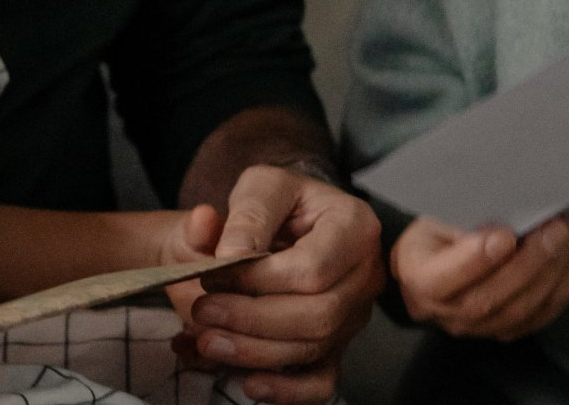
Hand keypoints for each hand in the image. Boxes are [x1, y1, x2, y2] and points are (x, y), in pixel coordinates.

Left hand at [171, 165, 385, 403]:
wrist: (283, 221)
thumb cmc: (275, 201)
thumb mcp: (260, 185)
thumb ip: (247, 213)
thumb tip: (231, 254)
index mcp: (354, 225)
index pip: (311, 268)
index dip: (259, 279)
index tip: (213, 273)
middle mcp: (365, 274)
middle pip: (316, 314)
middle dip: (252, 318)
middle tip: (204, 310)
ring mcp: (356, 314)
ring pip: (314, 347)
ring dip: (255, 350)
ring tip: (208, 339)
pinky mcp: (340, 344)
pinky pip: (323, 381)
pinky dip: (287, 390)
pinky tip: (251, 384)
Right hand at [391, 214, 568, 340]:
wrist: (426, 275)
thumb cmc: (430, 238)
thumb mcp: (429, 219)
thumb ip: (457, 220)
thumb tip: (500, 206)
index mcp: (422, 282)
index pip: (446, 278)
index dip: (478, 259)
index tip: (505, 234)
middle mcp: (450, 314)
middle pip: (493, 297)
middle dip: (532, 260)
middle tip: (557, 227)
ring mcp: (481, 329)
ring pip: (523, 309)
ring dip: (555, 270)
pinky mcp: (508, 331)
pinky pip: (542, 314)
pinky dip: (564, 283)